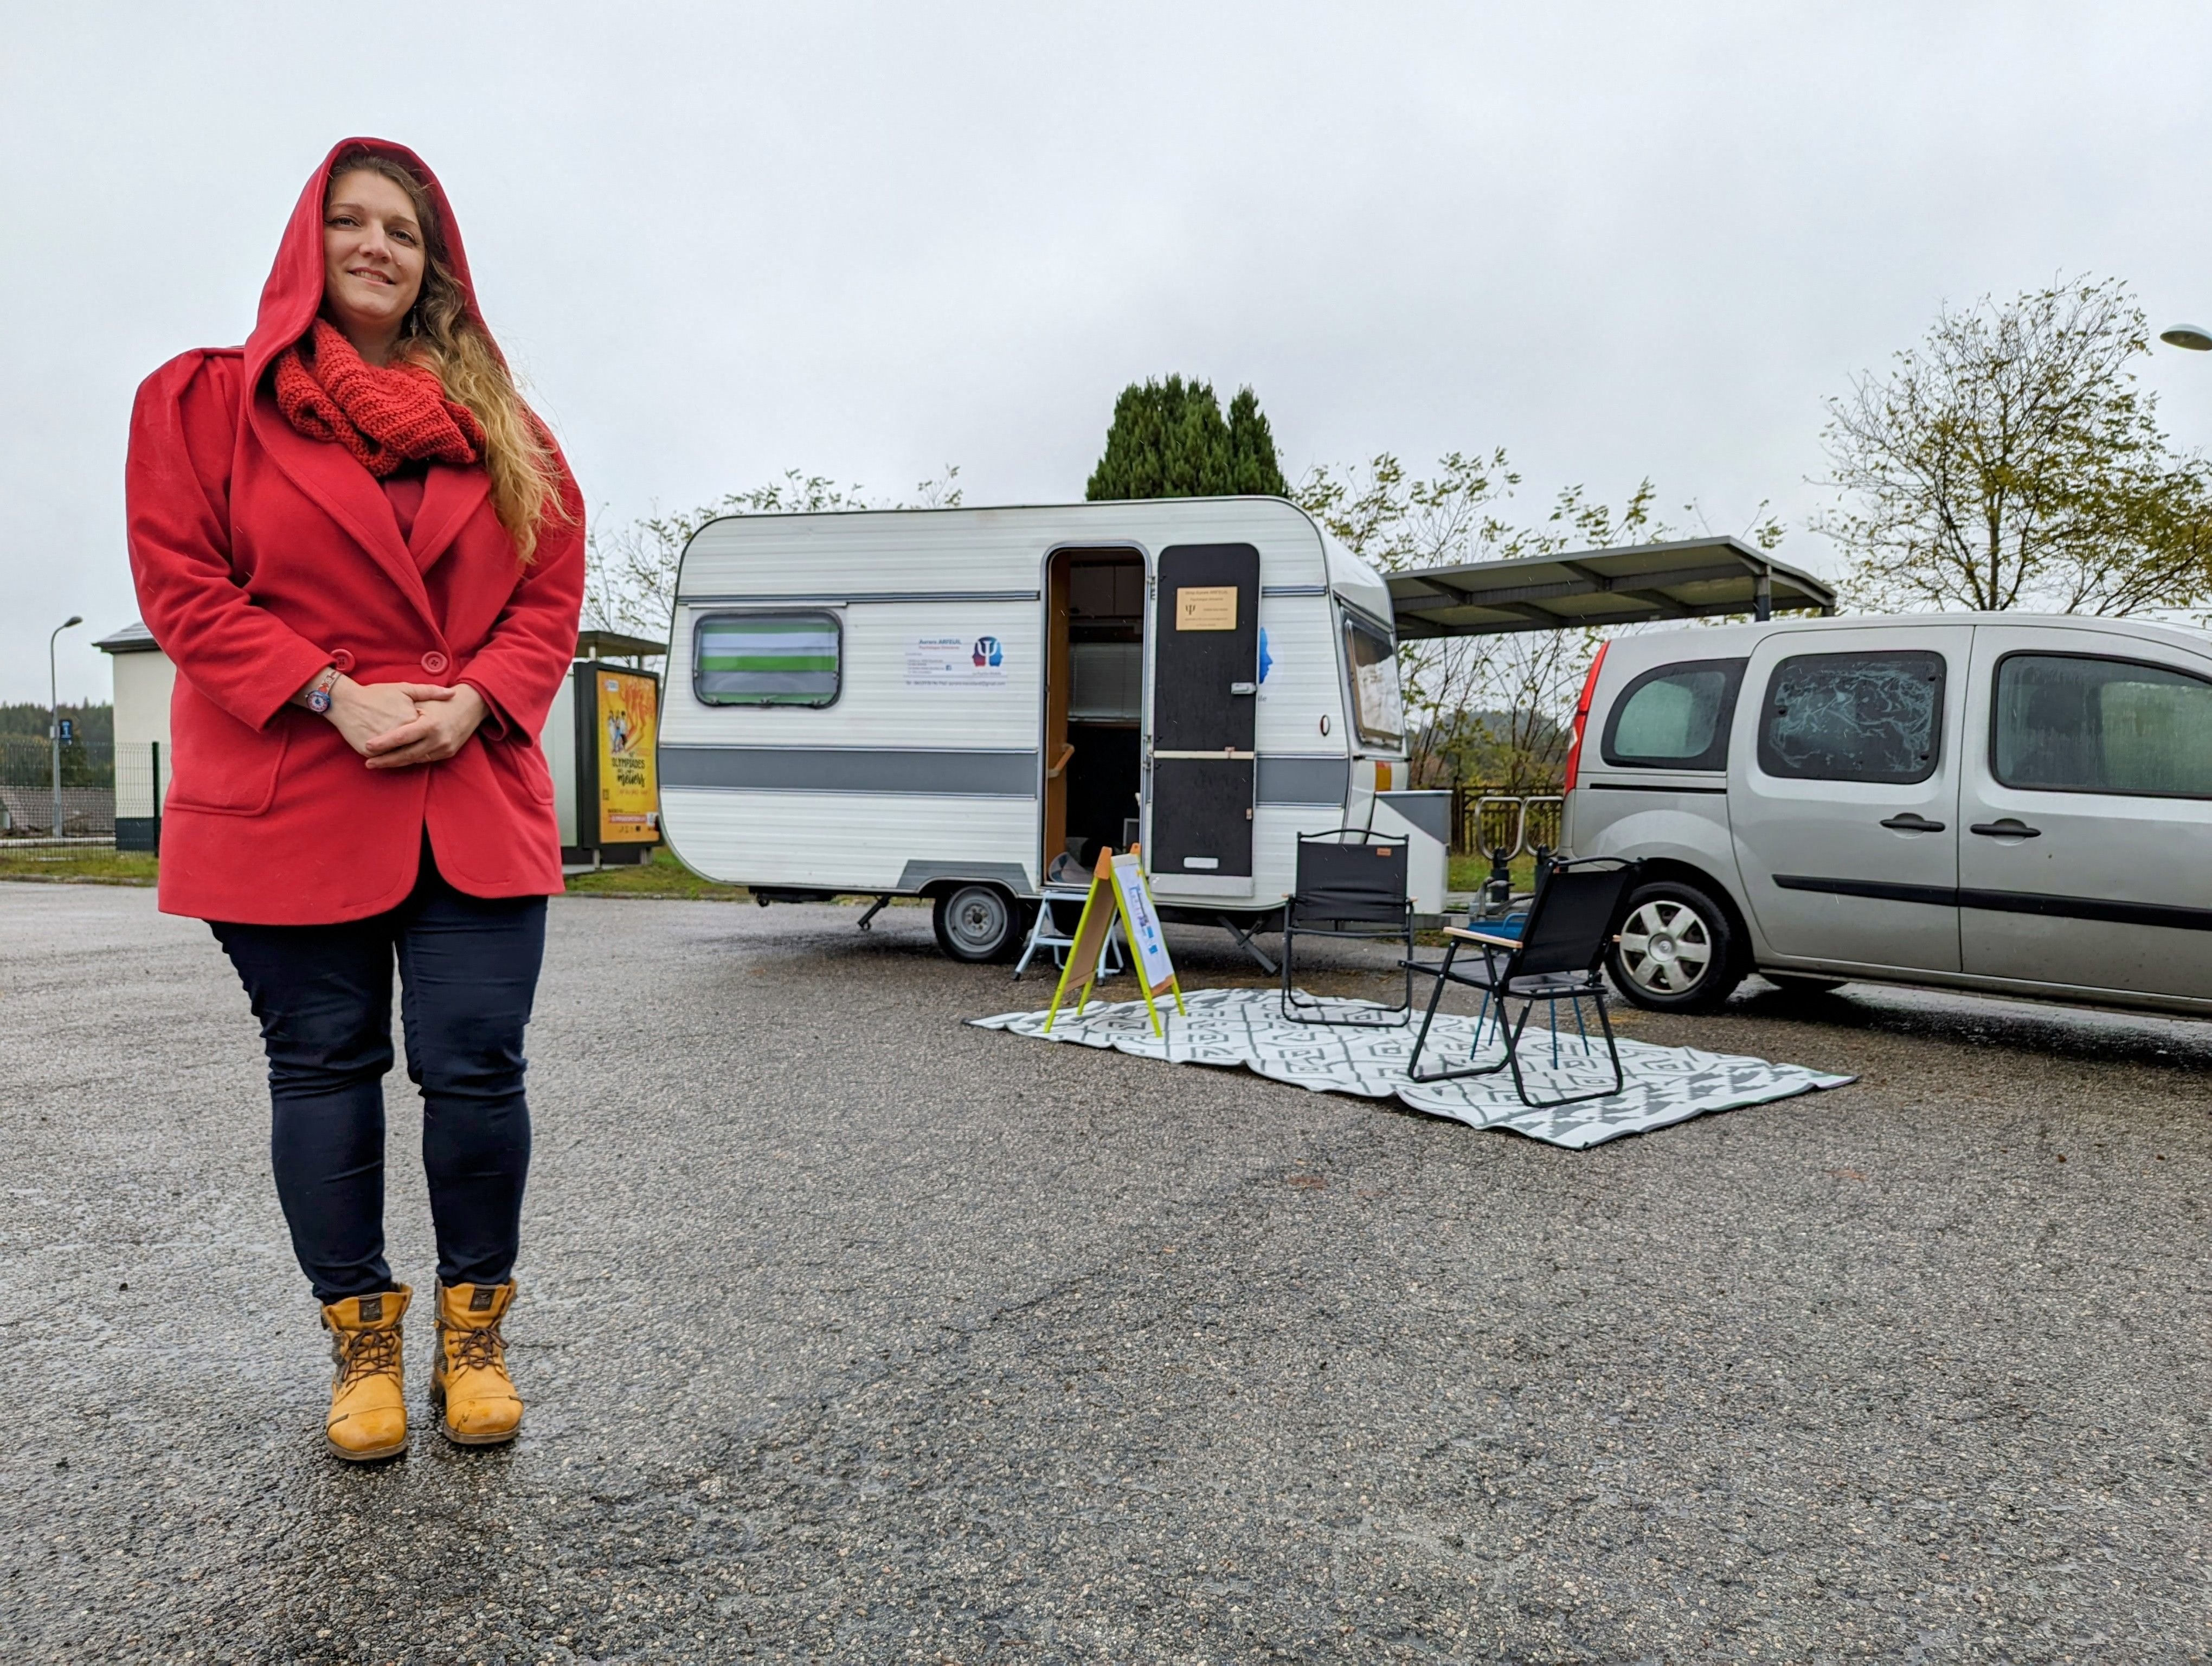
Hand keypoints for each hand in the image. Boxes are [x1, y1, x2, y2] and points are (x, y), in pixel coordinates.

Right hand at [326, 677, 437, 758]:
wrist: (345, 701)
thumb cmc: (376, 694)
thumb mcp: (404, 689)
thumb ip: (430, 691)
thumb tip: (453, 694)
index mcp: (411, 720)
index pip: (428, 734)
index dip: (430, 734)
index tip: (431, 731)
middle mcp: (399, 735)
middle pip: (417, 748)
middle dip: (421, 748)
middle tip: (421, 743)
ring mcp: (384, 745)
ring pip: (401, 757)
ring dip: (407, 757)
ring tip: (409, 751)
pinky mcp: (369, 751)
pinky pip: (384, 759)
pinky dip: (390, 759)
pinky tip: (394, 757)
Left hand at [363, 683, 487, 769]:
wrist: (472, 706)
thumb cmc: (443, 700)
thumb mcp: (424, 699)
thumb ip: (406, 710)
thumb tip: (381, 719)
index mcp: (430, 724)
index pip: (401, 737)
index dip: (383, 743)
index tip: (368, 746)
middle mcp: (438, 739)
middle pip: (406, 754)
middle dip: (385, 760)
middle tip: (368, 763)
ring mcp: (444, 748)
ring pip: (415, 759)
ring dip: (396, 762)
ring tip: (378, 763)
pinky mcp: (448, 753)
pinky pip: (425, 759)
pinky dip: (410, 759)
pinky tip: (397, 759)